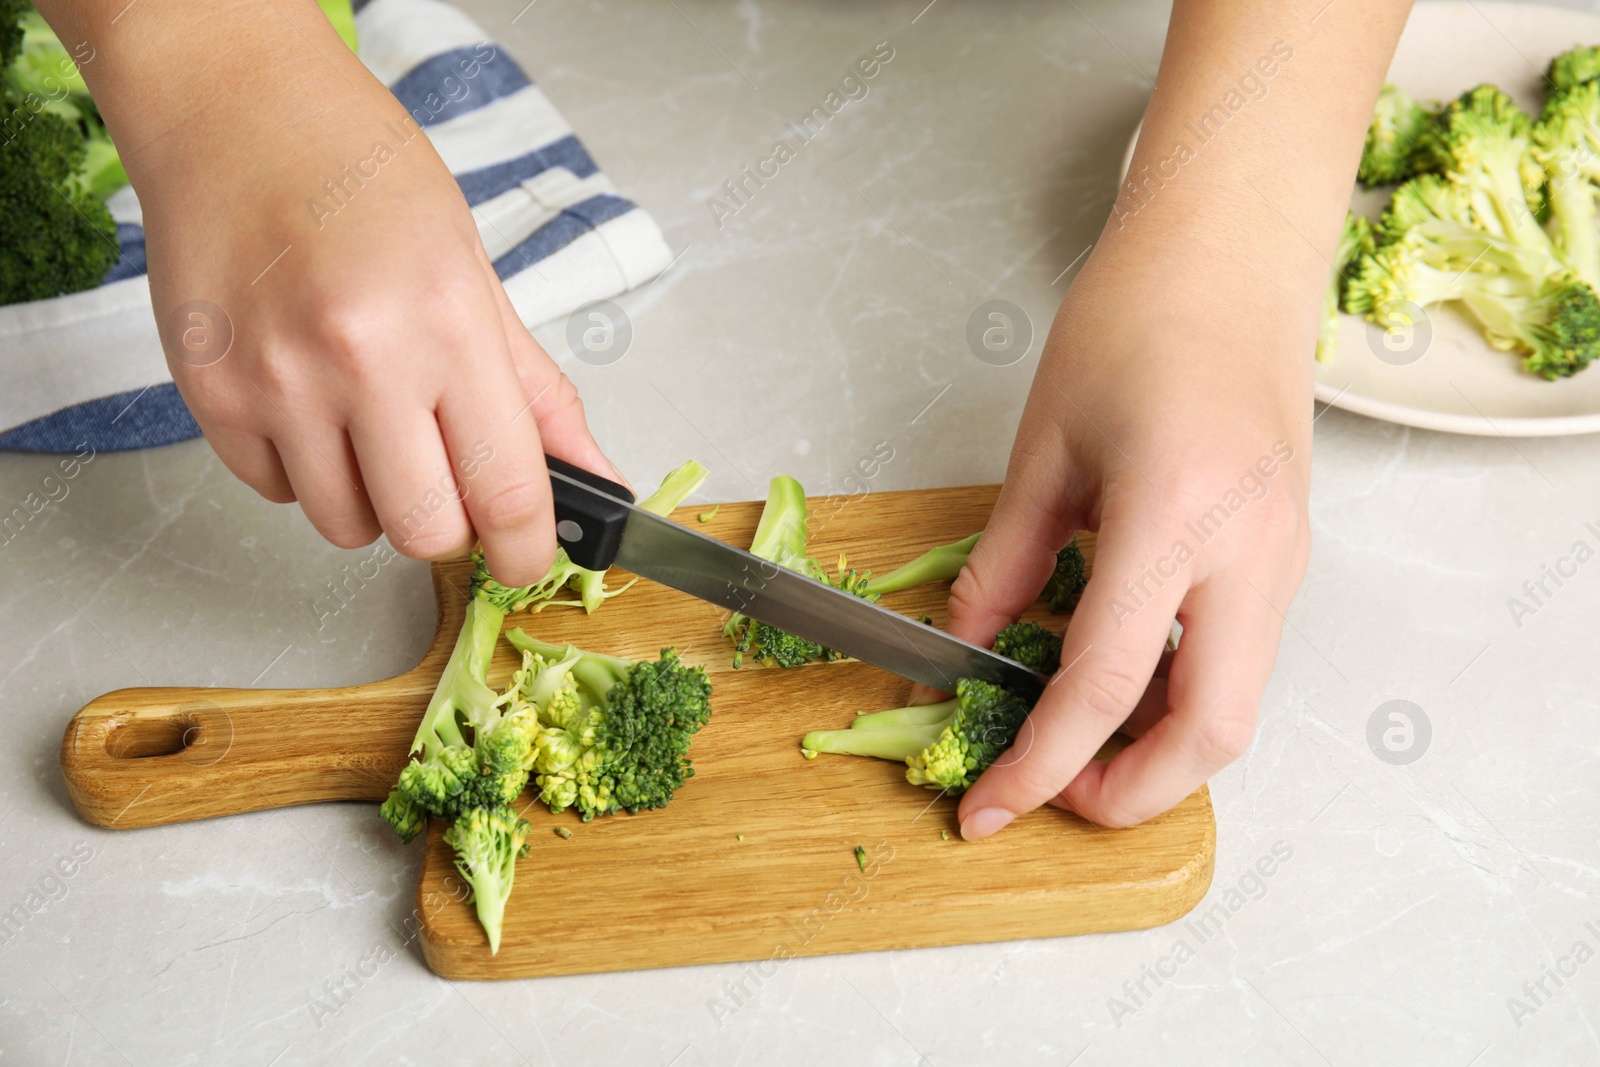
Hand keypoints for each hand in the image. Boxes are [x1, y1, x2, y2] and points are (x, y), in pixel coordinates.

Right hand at [98, 1, 618, 584]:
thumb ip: (536, 393)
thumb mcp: (475, 273)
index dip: (526, 549)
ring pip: (344, 527)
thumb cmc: (365, 178)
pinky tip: (312, 401)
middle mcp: (358, 361)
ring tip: (371, 419)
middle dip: (449, 523)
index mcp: (446, 325)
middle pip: (424, 533)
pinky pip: (277, 493)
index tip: (528, 559)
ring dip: (373, 500)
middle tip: (447, 472)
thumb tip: (596, 477)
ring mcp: (274, 383)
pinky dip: (306, 472)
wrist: (236, 112)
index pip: (507, 490)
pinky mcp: (210, 396)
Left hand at [943, 243, 1313, 838]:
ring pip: (1236, 706)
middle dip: (1128, 793)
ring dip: (1157, 749)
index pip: (1105, 682)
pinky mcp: (1288, 557)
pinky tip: (1119, 682)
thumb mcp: (1045, 446)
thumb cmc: (1135, 321)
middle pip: (1210, 733)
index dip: (1039, 764)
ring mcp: (1284, 559)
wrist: (1230, 262)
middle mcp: (1251, 552)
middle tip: (1048, 791)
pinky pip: (1241, 660)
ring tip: (1074, 740)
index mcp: (1176, 514)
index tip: (988, 807)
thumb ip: (1006, 560)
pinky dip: (1180, 697)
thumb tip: (970, 644)